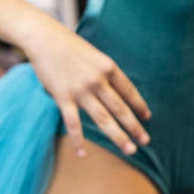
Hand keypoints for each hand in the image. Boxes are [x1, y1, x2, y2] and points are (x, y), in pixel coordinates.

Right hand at [25, 21, 150, 156]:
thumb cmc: (72, 47)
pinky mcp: (62, 97)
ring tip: (130, 150)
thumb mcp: (96, 56)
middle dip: (135, 127)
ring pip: (103, 119)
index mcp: (110, 68)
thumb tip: (119, 93)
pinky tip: (83, 154)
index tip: (148, 118)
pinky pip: (73, 123)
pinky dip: (78, 140)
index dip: (140, 106)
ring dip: (118, 136)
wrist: (44, 39)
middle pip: (121, 109)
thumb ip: (106, 75)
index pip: (130, 92)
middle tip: (146, 141)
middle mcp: (98, 80)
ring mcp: (81, 90)